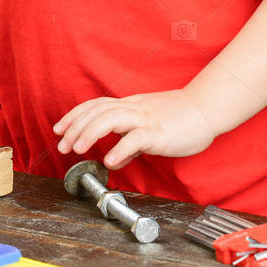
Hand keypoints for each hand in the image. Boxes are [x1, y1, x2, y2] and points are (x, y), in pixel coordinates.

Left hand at [53, 89, 217, 169]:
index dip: (74, 116)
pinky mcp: (159, 132)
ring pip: (112, 118)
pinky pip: (136, 138)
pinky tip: (110, 160)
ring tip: (78, 149)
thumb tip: (116, 159)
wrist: (207, 109)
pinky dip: (121, 148)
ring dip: (91, 132)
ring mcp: (146, 119)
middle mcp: (134, 109)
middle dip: (76, 127)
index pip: (96, 105)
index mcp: (131, 106)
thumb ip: (131, 143)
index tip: (59, 129)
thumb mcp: (150, 129)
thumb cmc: (182, 118)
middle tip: (63, 146)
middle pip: (98, 111)